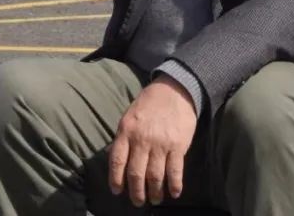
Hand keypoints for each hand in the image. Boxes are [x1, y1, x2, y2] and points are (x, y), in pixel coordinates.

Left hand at [109, 75, 197, 206]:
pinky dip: (174, 184)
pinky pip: (175, 170)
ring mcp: (161, 143)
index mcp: (126, 131)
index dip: (116, 180)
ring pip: (155, 175)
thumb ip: (123, 138)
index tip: (117, 191)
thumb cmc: (149, 104)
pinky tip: (174, 193)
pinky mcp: (178, 144)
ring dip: (155, 192)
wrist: (175, 90)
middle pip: (136, 173)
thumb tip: (115, 159)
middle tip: (138, 202)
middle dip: (136, 192)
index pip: (117, 161)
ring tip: (155, 199)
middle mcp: (142, 139)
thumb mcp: (129, 117)